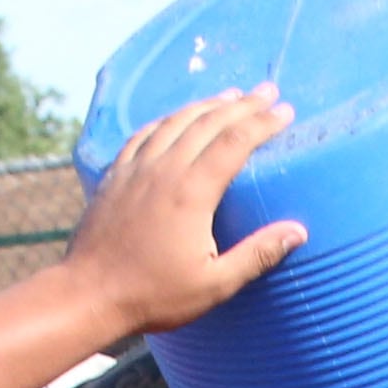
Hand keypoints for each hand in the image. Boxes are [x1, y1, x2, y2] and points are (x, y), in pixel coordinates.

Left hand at [65, 88, 307, 333]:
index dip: (263, 123)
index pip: (234, 142)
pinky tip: (176, 118)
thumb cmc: (154, 295)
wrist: (88, 293)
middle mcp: (162, 170)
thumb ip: (257, 254)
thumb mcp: (215, 284)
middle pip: (207, 122)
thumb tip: (298, 231)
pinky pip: (144, 134)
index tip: (285, 112)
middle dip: (242, 104)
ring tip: (229, 96)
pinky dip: (167, 119)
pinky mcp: (116, 175)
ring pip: (175, 121)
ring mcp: (135, 169)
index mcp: (190, 192)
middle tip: (267, 92)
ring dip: (206, 105)